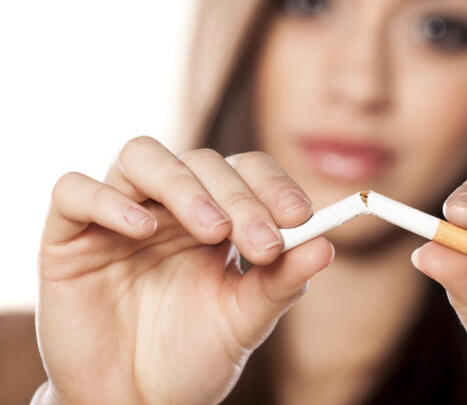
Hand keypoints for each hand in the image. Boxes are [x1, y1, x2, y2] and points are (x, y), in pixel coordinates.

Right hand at [35, 137, 333, 404]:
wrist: (136, 404)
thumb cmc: (193, 358)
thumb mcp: (244, 320)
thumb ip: (281, 282)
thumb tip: (326, 246)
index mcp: (216, 217)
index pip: (246, 171)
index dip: (273, 185)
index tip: (300, 217)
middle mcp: (168, 207)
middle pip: (202, 162)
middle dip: (239, 198)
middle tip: (262, 241)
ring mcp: (118, 216)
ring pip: (142, 157)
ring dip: (184, 185)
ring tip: (212, 231)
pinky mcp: (69, 238)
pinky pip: (74, 191)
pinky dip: (107, 200)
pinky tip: (142, 230)